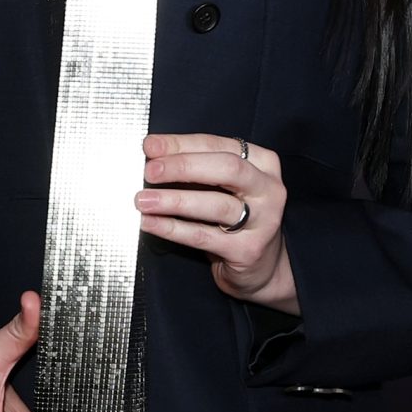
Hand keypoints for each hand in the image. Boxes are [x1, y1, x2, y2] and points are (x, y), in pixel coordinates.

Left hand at [136, 133, 298, 312]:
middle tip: (150, 171)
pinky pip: (203, 236)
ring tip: (144, 200)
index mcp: (262, 162)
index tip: (150, 146)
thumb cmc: (237, 216)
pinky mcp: (247, 250)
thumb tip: (153, 152)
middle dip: (183, 166)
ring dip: (174, 200)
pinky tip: (150, 222)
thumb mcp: (224, 185)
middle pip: (226, 169)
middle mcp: (268, 189)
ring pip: (215, 204)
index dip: (181, 144)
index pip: (218, 145)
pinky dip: (172, 228)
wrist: (262, 267)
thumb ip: (195, 167)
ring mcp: (262, 221)